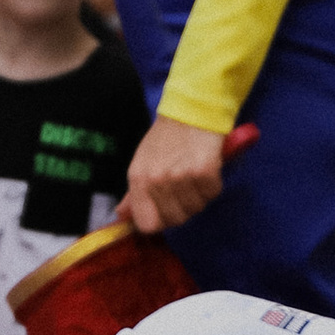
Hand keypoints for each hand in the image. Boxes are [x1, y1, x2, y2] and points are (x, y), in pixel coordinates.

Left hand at [118, 117, 228, 235]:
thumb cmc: (166, 138)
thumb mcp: (142, 163)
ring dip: (199, 196)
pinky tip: (207, 169)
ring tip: (195, 176)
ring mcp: (181, 177)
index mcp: (139, 179)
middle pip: (175, 219)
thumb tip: (121, 215)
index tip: (166, 212)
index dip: (160, 222)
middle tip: (185, 189)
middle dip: (183, 209)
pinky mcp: (204, 172)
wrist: (191, 110)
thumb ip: (133, 193)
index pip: (147, 224)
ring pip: (196, 208)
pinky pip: (211, 193)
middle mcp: (158, 180)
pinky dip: (212, 185)